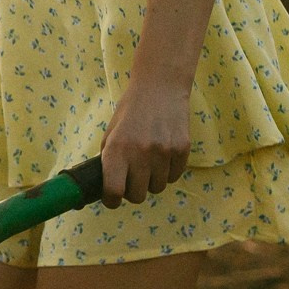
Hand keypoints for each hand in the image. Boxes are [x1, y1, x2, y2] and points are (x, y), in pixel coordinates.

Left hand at [99, 79, 190, 205]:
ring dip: (151, 181)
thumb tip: (106, 187)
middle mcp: (139, 153)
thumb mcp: (111, 133)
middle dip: (132, 192)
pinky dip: (167, 173)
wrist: (160, 88)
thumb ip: (108, 160)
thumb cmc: (130, 111)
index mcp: (116, 149)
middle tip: (131, 180)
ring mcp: (163, 152)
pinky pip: (173, 177)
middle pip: (137, 196)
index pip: (113, 191)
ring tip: (148, 163)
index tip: (112, 199)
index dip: (111, 200)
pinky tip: (162, 156)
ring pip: (157, 188)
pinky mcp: (182, 150)